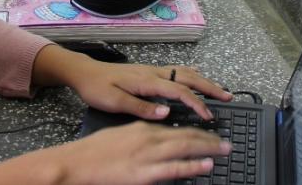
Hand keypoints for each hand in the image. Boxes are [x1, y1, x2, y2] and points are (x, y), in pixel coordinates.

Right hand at [0, 121, 230, 184]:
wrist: (74, 164)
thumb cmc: (93, 152)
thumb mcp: (121, 135)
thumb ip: (142, 135)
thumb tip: (160, 138)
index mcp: (143, 127)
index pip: (178, 127)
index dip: (198, 131)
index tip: (212, 133)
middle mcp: (149, 137)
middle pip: (187, 135)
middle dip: (210, 138)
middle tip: (227, 142)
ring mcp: (147, 156)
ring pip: (185, 148)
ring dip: (208, 149)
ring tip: (224, 151)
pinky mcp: (143, 174)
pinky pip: (174, 169)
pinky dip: (192, 166)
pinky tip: (206, 165)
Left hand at [31, 46, 232, 120]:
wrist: (84, 72)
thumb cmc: (97, 88)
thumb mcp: (114, 102)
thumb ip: (141, 107)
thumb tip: (166, 113)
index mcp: (147, 81)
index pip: (179, 92)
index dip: (196, 104)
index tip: (208, 116)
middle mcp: (154, 72)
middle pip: (189, 78)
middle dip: (210, 87)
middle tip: (228, 97)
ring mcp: (153, 70)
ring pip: (185, 73)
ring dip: (204, 81)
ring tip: (219, 90)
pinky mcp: (150, 72)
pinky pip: (178, 71)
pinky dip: (192, 76)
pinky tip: (197, 79)